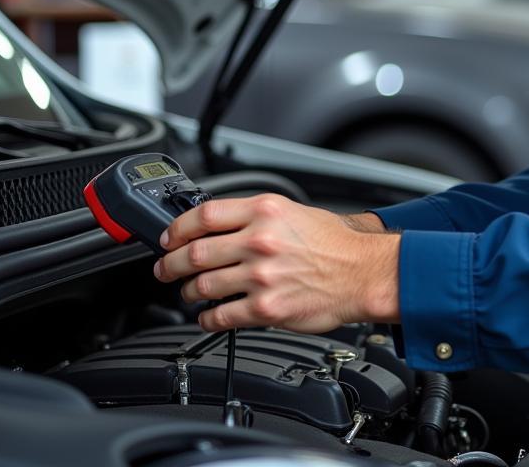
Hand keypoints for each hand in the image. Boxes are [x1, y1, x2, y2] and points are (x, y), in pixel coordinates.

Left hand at [153, 194, 399, 332]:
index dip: (177, 228)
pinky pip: (220, 316)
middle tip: (166, 268)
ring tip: (188, 293)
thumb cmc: (336, 244)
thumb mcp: (296, 212)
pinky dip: (207, 318)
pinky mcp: (265, 308)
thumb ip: (259, 216)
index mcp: (266, 211)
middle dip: (171, 263)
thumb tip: (222, 225)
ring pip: (202, 285)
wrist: (363, 273)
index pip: (204, 215)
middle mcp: (260, 240)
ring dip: (187, 292)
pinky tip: (208, 316)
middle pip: (194, 252)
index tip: (169, 237)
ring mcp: (261, 275)